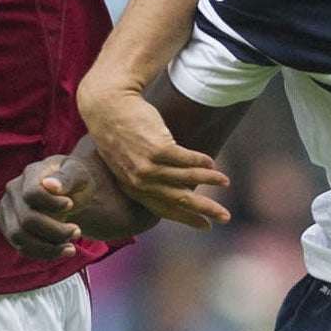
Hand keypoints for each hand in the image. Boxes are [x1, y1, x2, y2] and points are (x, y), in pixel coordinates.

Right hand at [0, 155, 86, 259]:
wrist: (67, 191)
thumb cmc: (74, 180)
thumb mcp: (78, 174)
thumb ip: (67, 178)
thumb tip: (50, 185)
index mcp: (30, 173)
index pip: (32, 194)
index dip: (52, 204)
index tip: (71, 205)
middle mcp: (13, 191)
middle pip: (26, 220)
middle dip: (55, 231)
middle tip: (77, 232)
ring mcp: (8, 210)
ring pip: (19, 237)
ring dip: (48, 248)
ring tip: (71, 248)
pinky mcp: (9, 228)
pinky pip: (22, 248)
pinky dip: (43, 253)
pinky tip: (61, 250)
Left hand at [78, 87, 229, 230]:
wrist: (106, 105)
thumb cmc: (117, 130)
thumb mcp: (126, 160)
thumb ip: (144, 175)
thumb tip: (170, 183)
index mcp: (132, 188)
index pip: (164, 209)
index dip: (187, 218)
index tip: (205, 225)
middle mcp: (140, 182)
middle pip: (179, 200)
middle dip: (204, 209)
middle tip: (224, 217)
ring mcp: (148, 166)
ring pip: (186, 179)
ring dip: (209, 180)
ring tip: (225, 182)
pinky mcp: (157, 149)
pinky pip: (186, 159)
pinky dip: (201, 161)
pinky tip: (212, 163)